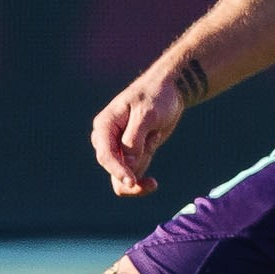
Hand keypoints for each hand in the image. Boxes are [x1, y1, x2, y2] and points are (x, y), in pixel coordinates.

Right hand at [90, 71, 184, 197]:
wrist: (170, 91)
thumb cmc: (156, 96)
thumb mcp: (147, 114)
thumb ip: (134, 139)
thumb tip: (127, 163)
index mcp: (105, 125)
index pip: (105, 155)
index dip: (117, 171)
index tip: (132, 182)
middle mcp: (108, 139)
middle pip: (112, 169)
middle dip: (134, 172)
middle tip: (154, 169)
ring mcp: (119, 148)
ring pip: (124, 175)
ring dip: (144, 161)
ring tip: (154, 134)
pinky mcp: (132, 153)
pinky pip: (134, 171)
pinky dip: (147, 161)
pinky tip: (155, 137)